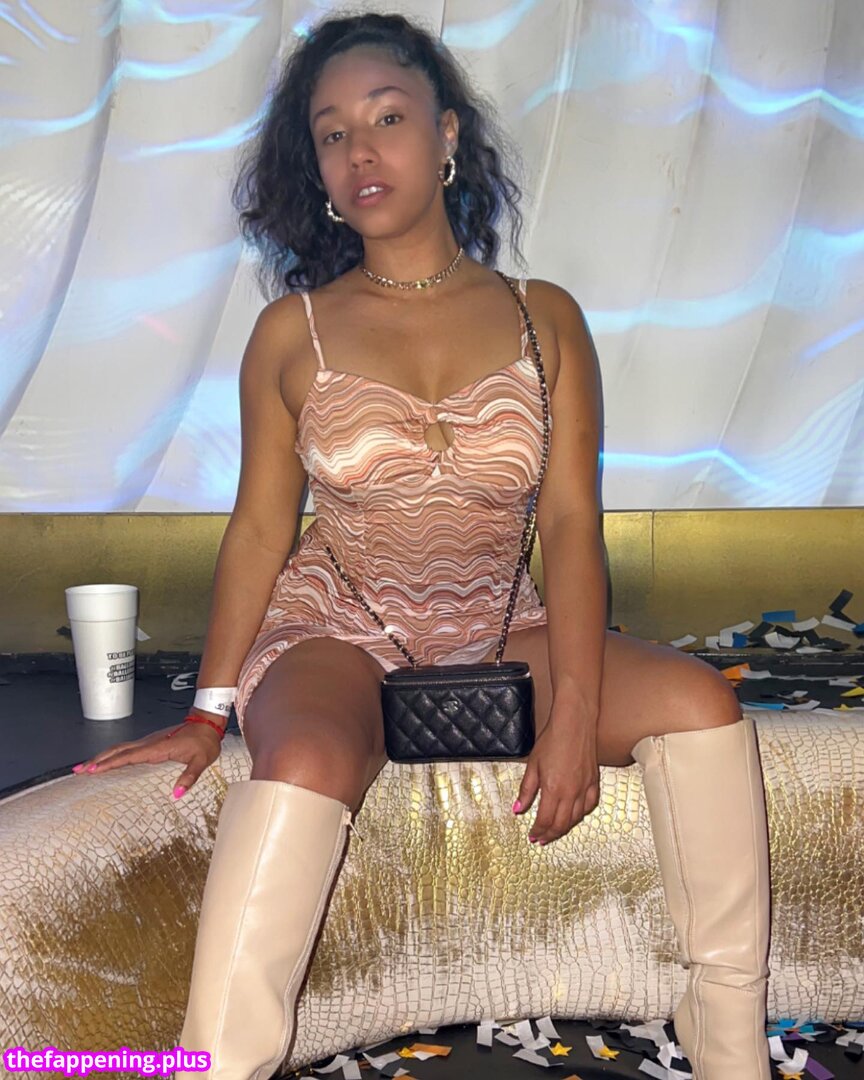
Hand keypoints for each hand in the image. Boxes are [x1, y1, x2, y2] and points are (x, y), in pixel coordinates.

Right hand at [71, 709, 223, 798]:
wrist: (207, 723)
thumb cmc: (204, 742)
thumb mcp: (201, 761)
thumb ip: (189, 777)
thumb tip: (177, 794)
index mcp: (159, 748)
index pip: (129, 756)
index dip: (110, 764)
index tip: (92, 770)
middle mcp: (149, 743)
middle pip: (118, 751)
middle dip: (97, 760)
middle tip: (79, 771)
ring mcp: (148, 741)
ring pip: (120, 748)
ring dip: (102, 757)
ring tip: (85, 767)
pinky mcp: (150, 742)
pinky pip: (127, 749)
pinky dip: (113, 755)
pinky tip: (107, 761)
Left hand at [513, 708, 600, 844]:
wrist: (574, 723)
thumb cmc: (552, 740)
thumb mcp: (532, 765)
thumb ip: (526, 790)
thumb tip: (517, 809)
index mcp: (553, 790)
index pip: (545, 820)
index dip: (538, 831)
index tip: (532, 836)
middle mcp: (571, 793)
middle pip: (561, 824)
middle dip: (550, 835)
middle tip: (541, 839)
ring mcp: (585, 788)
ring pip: (576, 818)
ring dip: (564, 828)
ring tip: (555, 831)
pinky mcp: (594, 781)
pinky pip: (590, 805)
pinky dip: (581, 814)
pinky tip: (574, 815)